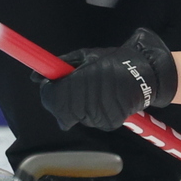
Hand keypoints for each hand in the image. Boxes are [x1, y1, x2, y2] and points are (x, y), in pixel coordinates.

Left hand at [36, 28, 178, 131]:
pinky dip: (90, 111)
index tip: (53, 82)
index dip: (49, 91)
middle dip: (61, 99)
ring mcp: (98, 117)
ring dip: (76, 106)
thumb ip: (60, 65)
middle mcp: (87, 104)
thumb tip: (35, 77)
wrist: (145, 74)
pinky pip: (90, 120)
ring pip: (74, 117)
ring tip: (92, 90)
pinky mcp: (108, 124)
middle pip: (60, 111)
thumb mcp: (85, 55)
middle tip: (73, 85)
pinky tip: (102, 99)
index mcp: (80, 82)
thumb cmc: (112, 61)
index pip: (51, 97)